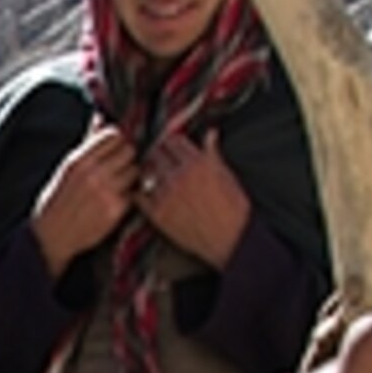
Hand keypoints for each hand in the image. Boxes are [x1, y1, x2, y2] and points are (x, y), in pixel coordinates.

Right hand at [32, 120, 138, 271]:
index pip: (114, 134)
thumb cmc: (57, 200)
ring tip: (117, 185)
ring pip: (135, 170)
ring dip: (130, 176)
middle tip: (119, 168)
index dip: (117, 141)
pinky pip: (134, 193)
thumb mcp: (66, 168)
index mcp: (79, 160)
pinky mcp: (115, 210)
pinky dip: (129, 195)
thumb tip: (100, 117)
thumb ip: (86, 142)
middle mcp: (93, 174)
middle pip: (129, 150)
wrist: (50, 237)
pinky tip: (116, 200)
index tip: (113, 151)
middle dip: (126, 157)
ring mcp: (106, 192)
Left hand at [134, 130, 250, 270]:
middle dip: (158, 155)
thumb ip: (212, 153)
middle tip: (159, 160)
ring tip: (152, 176)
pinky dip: (139, 192)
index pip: (174, 141)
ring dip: (148, 172)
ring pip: (146, 173)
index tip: (170, 146)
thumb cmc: (233, 207)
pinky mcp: (157, 214)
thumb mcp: (226, 174)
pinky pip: (139, 197)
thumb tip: (210, 134)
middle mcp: (179, 175)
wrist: (229, 238)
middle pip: (157, 155)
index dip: (171, 142)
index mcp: (197, 162)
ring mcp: (166, 194)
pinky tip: (143, 193)